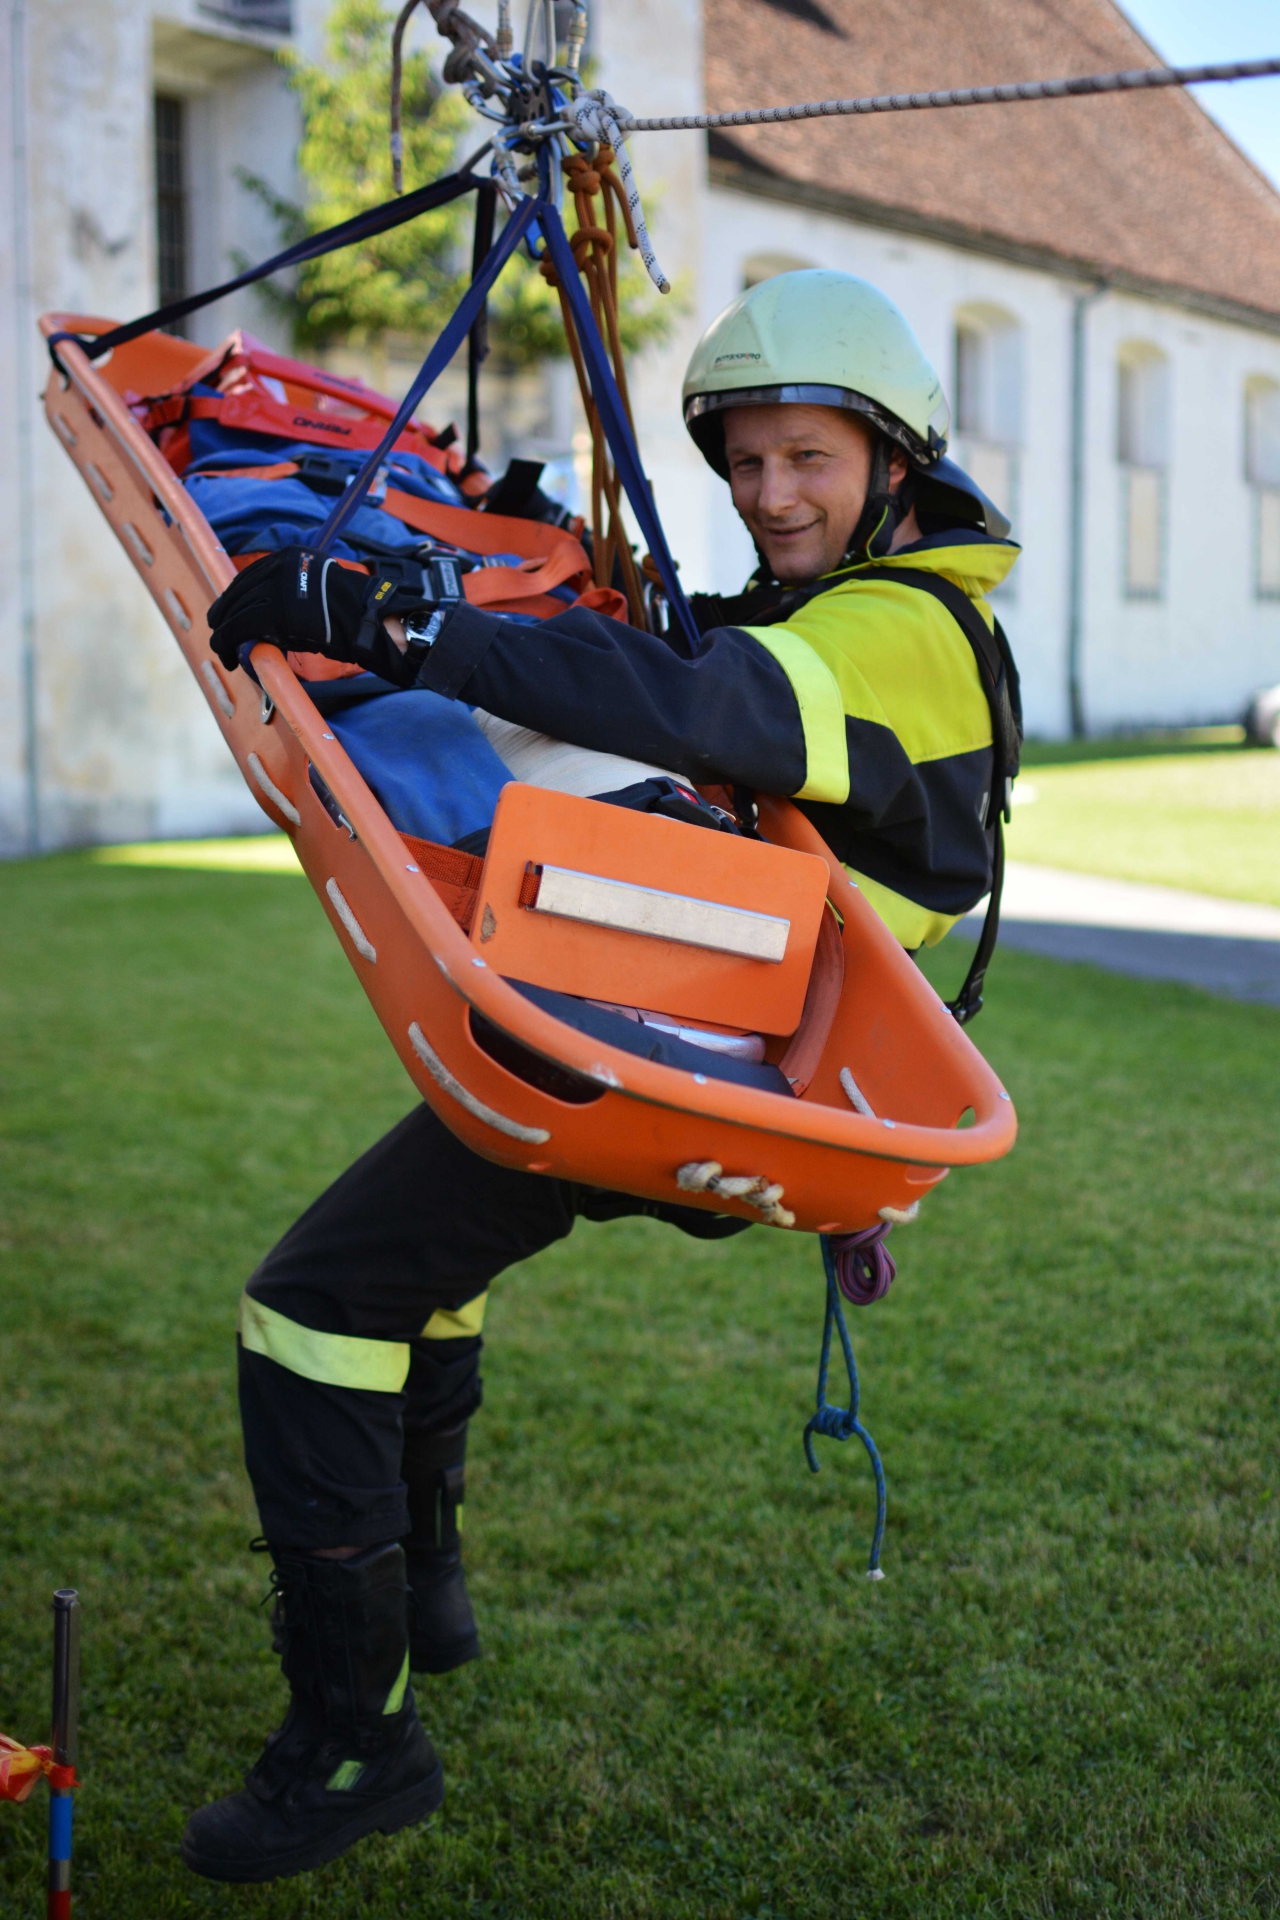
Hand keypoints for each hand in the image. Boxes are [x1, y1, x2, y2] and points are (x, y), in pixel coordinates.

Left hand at [206, 546, 461, 683]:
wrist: (369, 620)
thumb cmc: (351, 612)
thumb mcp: (316, 589)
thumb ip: (290, 593)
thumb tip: (267, 613)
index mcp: (288, 557)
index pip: (248, 577)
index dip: (233, 598)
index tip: (226, 613)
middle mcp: (278, 566)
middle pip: (237, 592)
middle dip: (223, 615)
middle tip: (218, 633)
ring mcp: (275, 588)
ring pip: (233, 611)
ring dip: (223, 633)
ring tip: (222, 650)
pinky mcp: (273, 613)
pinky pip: (238, 627)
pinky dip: (227, 642)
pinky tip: (227, 655)